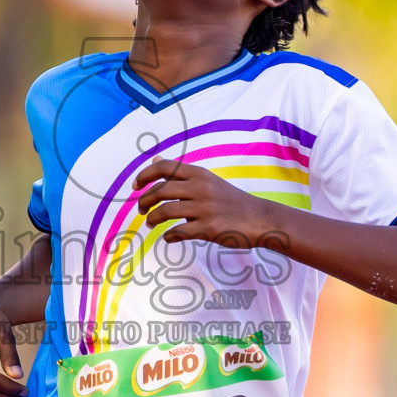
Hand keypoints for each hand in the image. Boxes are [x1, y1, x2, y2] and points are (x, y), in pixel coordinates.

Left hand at [133, 157, 276, 244]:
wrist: (261, 219)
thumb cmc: (231, 200)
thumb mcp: (207, 180)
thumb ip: (181, 173)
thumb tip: (155, 160)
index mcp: (199, 174)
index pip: (164, 167)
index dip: (144, 175)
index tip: (135, 186)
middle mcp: (201, 188)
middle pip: (160, 191)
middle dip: (144, 201)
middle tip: (142, 210)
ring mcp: (205, 208)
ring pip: (165, 211)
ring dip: (153, 219)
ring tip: (151, 224)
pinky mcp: (209, 228)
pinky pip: (178, 232)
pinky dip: (168, 235)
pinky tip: (169, 236)